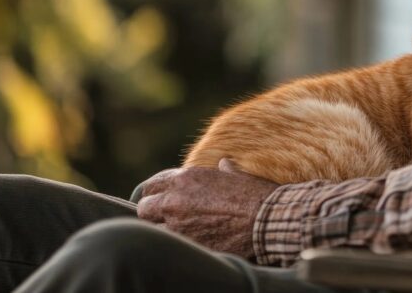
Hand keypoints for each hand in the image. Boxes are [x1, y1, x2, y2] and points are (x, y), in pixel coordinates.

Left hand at [136, 159, 278, 259]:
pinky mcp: (187, 245)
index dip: (155, 192)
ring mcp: (178, 225)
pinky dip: (177, 244)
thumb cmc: (255, 194)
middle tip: (163, 216)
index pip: (152, 185)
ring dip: (163, 230)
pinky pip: (172, 245)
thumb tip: (223, 166)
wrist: (266, 219)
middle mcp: (175, 200)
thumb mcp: (237, 175)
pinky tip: (189, 242)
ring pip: (153, 230)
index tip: (160, 198)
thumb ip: (224, 171)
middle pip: (144, 208)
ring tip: (177, 231)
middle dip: (152, 212)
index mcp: (186, 178)